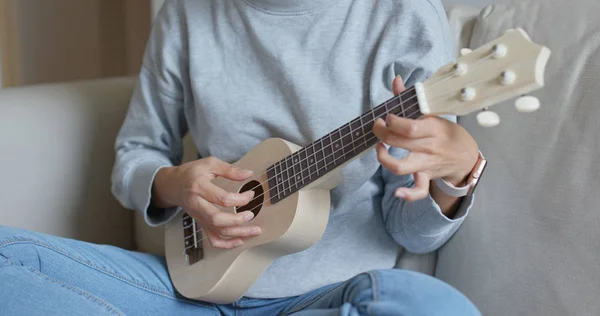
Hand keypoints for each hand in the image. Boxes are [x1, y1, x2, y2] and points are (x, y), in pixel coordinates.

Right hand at [152, 157, 260, 248]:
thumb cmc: (192, 173)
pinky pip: (213, 239)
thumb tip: (248, 174)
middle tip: (251, 214)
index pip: (222, 198)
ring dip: (237, 233)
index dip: (239, 199)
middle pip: (217, 219)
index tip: (251, 194)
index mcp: (199, 187)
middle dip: (237, 220)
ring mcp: (198, 217)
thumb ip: (229, 169)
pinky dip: (227, 244)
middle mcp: (197, 205)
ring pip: (217, 231)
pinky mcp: (201, 224)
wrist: (173, 185)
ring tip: (255, 231)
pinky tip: (240, 241)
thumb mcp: (209, 164)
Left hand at [373, 76, 478, 201]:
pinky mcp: (425, 177)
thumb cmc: (446, 132)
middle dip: (381, 133)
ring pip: (401, 167)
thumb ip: (410, 99)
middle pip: (399, 142)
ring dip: (384, 159)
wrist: (466, 156)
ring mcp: (426, 164)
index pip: (409, 127)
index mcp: (432, 128)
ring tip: (379, 147)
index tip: (386, 116)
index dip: (392, 121)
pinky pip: (419, 191)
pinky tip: (396, 192)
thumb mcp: (433, 113)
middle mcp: (428, 147)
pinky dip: (408, 194)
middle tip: (377, 126)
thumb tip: (395, 80)